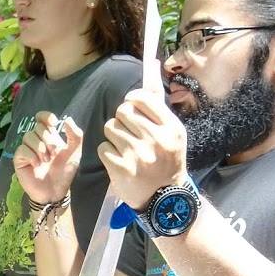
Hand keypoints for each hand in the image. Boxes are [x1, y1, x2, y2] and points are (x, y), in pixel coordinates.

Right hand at [12, 112, 82, 203]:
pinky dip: (31, 156)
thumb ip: (75, 135)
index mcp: (49, 136)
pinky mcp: (19, 160)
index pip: (42, 118)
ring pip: (28, 136)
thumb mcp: (75, 152)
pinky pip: (22, 149)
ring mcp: (27, 150)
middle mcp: (37, 141)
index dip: (46, 116)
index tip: (54, 123)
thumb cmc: (64, 172)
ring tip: (46, 161)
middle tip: (54, 153)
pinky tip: (37, 165)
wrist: (56, 190)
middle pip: (37, 127)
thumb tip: (68, 119)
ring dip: (40, 148)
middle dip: (48, 139)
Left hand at [98, 89, 188, 209]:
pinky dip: (107, 153)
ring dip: (113, 137)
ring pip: (110, 128)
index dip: (131, 100)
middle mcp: (156, 140)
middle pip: (122, 111)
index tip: (130, 106)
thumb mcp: (172, 135)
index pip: (142, 99)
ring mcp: (138, 155)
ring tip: (125, 148)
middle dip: (121, 120)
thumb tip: (148, 76)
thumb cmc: (166, 162)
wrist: (165, 199)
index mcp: (171, 128)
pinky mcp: (121, 168)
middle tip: (128, 133)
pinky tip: (118, 160)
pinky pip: (103, 147)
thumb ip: (158, 111)